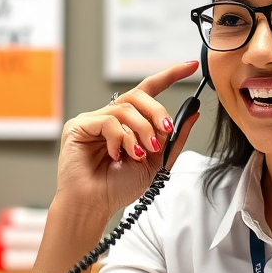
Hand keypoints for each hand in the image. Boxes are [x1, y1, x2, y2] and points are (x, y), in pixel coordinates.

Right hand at [53, 60, 200, 223]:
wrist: (95, 205)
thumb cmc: (119, 186)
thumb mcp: (157, 161)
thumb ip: (174, 138)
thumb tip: (193, 113)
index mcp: (128, 123)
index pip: (149, 91)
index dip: (170, 76)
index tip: (191, 66)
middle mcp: (111, 117)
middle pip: (138, 96)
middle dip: (157, 112)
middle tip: (165, 130)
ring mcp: (93, 120)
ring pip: (125, 109)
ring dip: (140, 131)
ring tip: (141, 152)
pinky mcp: (78, 126)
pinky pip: (107, 120)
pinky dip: (120, 138)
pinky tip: (118, 155)